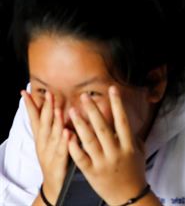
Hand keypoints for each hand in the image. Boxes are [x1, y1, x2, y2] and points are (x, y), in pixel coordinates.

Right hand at [22, 90, 69, 204]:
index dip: (30, 105)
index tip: (24, 92)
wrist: (53, 183)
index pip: (34, 118)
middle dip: (46, 107)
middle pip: (44, 123)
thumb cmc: (54, 158)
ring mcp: (51, 152)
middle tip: (49, 93)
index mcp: (41, 137)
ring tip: (58, 109)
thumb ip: (52, 125)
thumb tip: (55, 107)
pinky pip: (63, 150)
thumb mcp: (49, 141)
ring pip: (53, 135)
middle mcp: (43, 143)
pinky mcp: (60, 161)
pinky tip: (69, 133)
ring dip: (56, 121)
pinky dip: (65, 141)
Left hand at [67, 86, 151, 205]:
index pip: (122, 120)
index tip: (112, 89)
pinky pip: (80, 157)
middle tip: (84, 97)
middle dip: (93, 110)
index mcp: (129, 145)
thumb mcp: (138, 151)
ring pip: (89, 140)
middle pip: (103, 127)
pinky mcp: (92, 172)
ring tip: (72, 111)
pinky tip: (67, 135)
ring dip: (80, 124)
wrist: (129, 196)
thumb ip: (132, 135)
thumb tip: (126, 118)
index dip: (117, 104)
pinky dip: (73, 146)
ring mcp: (103, 162)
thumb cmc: (135, 171)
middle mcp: (116, 152)